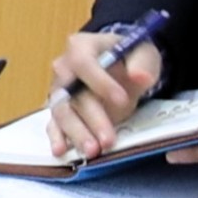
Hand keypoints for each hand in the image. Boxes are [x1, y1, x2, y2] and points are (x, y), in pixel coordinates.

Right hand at [45, 27, 166, 161]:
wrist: (121, 66)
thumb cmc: (129, 57)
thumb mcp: (143, 53)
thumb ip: (142, 64)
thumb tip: (140, 76)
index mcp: (81, 47)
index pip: (84, 63)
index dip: (100, 82)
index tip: (122, 99)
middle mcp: (64, 68)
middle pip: (71, 94)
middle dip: (91, 118)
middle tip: (109, 140)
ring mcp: (59, 91)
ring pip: (62, 113)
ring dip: (76, 133)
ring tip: (93, 150)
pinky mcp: (60, 110)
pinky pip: (53, 123)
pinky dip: (57, 137)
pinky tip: (62, 151)